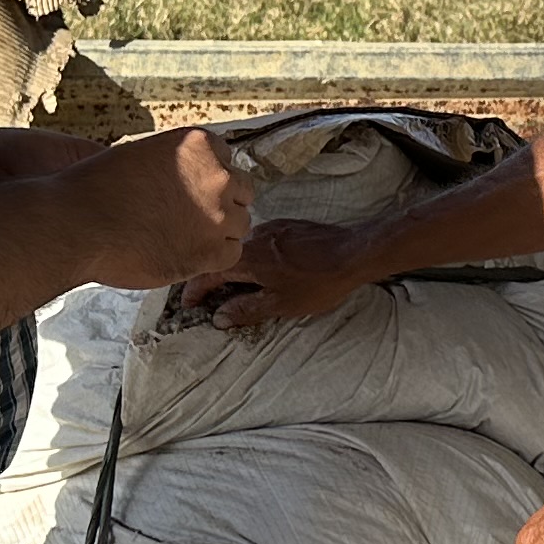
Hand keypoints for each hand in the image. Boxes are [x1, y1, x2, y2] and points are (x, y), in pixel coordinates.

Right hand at [64, 128, 252, 290]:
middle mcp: (217, 175)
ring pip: (238, 224)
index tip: (190, 191)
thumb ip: (173, 164)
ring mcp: (218, 214)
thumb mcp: (141, 156)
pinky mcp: (212, 251)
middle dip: (218, 203)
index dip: (207, 178)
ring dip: (217, 231)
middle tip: (188, 217)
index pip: (225, 159)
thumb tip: (188, 181)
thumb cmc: (96, 190)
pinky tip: (184, 253)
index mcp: (199, 144)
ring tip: (181, 237)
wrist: (77, 225)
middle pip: (240, 191)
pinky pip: (230, 253)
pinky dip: (212, 257)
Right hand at [179, 215, 383, 331]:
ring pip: (242, 249)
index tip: (187, 304)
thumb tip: (218, 318)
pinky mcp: (288, 226)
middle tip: (206, 298)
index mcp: (248, 257)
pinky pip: (260, 242)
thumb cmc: (319, 282)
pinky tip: (262, 269)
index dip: (194, 290)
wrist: (355, 252)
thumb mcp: (281, 304)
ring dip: (233, 266)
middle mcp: (255, 238)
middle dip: (211, 278)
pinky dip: (253, 257)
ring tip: (232, 285)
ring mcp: (272, 228)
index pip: (209, 272)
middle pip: (223, 258)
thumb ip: (247, 310)